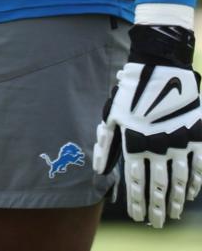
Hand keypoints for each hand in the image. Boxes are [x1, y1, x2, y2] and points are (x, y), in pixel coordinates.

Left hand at [93, 24, 201, 226]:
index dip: (136, 201)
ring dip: (175, 200)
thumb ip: (106, 144)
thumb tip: (99, 169)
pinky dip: (195, 184)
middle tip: (155, 223)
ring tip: (171, 214)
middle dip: (156, 208)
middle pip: (158, 186)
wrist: (161, 68)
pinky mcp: (196, 137)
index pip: (136, 181)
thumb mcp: (113, 115)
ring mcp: (179, 143)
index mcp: (136, 142)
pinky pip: (197, 167)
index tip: (136, 216)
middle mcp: (158, 147)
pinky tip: (190, 195)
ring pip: (179, 181)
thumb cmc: (131, 90)